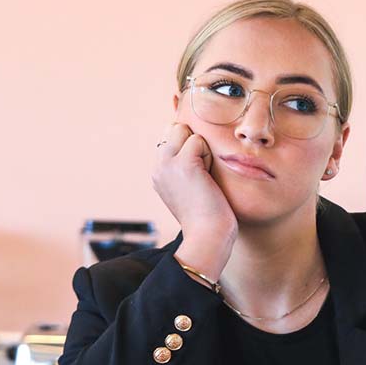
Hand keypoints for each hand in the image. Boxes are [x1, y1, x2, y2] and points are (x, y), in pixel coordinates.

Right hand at [151, 123, 237, 278]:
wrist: (207, 236)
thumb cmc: (208, 214)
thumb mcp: (189, 185)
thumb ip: (185, 163)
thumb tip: (195, 139)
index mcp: (158, 171)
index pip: (171, 135)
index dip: (189, 146)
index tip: (197, 174)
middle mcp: (157, 165)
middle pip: (176, 128)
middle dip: (194, 143)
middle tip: (201, 174)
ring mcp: (166, 163)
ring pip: (185, 131)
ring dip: (202, 150)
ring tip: (203, 176)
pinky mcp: (182, 163)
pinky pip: (198, 140)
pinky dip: (208, 156)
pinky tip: (206, 178)